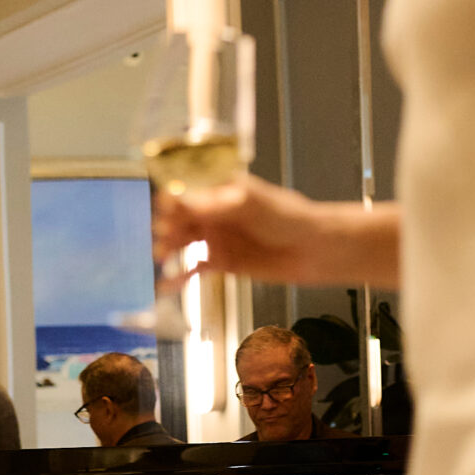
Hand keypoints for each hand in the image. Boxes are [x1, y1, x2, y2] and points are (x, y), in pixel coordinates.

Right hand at [153, 173, 329, 282]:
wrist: (313, 249)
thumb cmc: (289, 217)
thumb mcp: (248, 204)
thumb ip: (214, 205)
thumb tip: (181, 203)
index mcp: (220, 188)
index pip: (186, 189)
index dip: (172, 199)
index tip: (164, 211)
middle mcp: (214, 211)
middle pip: (179, 217)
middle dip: (167, 226)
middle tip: (163, 238)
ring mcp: (216, 237)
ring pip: (182, 242)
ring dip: (168, 249)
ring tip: (161, 258)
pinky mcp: (221, 262)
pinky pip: (194, 269)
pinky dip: (179, 277)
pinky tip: (166, 285)